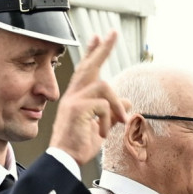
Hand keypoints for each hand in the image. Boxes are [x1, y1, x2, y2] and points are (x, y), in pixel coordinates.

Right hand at [50, 31, 126, 165]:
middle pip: (89, 65)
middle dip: (102, 49)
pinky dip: (107, 120)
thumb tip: (127, 101)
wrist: (65, 160)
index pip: (86, 70)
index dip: (92, 53)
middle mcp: (73, 95)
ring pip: (103, 86)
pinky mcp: (76, 109)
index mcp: (77, 98)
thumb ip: (113, 114)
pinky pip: (102, 105)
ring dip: (116, 104)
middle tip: (113, 33)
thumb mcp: (101, 128)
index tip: (99, 37)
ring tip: (119, 122)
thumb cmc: (79, 146)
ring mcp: (73, 101)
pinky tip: (101, 132)